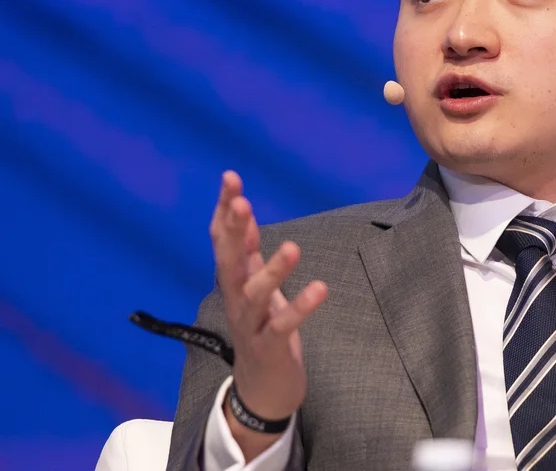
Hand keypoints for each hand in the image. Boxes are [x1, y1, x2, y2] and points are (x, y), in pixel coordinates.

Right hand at [210, 171, 327, 456]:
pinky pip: (284, 325)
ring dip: (273, 270)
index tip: (230, 178)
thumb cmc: (261, 329)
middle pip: (229, 261)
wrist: (261, 389)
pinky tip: (320, 288)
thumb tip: (244, 215)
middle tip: (242, 202)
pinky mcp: (270, 346)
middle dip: (235, 231)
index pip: (223, 239)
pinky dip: (300, 306)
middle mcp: (235, 299)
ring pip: (256, 293)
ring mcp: (250, 324)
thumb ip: (248, 252)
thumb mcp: (254, 286)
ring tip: (292, 247)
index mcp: (233, 280)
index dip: (225, 210)